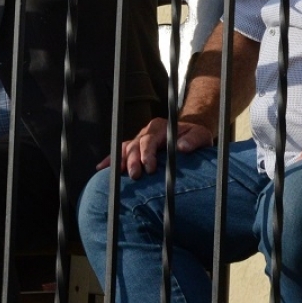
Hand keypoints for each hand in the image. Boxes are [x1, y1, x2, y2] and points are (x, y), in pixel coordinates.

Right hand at [98, 115, 215, 179]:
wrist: (188, 133)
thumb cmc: (194, 135)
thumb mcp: (200, 135)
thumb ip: (192, 140)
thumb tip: (182, 147)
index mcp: (160, 127)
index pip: (149, 140)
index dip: (147, 154)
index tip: (149, 168)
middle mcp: (146, 131)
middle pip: (135, 145)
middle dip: (133, 161)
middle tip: (134, 176)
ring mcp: (139, 138)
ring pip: (125, 148)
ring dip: (120, 162)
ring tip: (116, 175)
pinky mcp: (135, 146)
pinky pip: (120, 150)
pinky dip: (111, 159)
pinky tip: (101, 168)